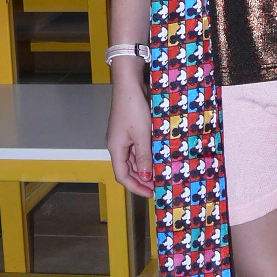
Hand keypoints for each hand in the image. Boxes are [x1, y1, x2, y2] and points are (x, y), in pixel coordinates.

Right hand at [106, 62, 153, 196]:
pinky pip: (137, 148)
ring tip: (161, 174)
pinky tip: (158, 157)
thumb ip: (144, 158)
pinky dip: (146, 155)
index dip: (136, 187)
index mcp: (115, 148)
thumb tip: (146, 178)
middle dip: (142, 179)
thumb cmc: (134, 108)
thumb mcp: (142, 135)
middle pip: (127, 169)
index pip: (122, 176)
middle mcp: (117, 145)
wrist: (129, 83)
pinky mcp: (129, 129)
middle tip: (159, 186)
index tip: (152, 193)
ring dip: (145, 168)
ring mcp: (122, 137)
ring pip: (133, 159)